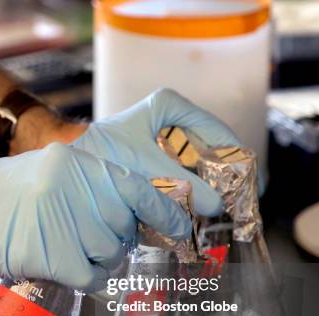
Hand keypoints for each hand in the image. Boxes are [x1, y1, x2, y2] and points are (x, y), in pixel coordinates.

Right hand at [0, 143, 190, 290]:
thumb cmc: (12, 190)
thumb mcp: (58, 171)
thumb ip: (96, 187)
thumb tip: (137, 217)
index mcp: (81, 164)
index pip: (139, 190)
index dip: (165, 212)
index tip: (179, 227)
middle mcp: (75, 188)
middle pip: (124, 228)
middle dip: (116, 239)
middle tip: (93, 238)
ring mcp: (61, 221)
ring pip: (110, 254)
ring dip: (98, 258)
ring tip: (70, 248)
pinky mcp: (49, 254)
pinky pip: (91, 277)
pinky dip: (87, 277)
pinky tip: (67, 266)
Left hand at [71, 88, 243, 216]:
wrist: (71, 161)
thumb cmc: (103, 154)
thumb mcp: (146, 166)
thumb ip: (182, 184)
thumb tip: (216, 206)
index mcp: (170, 106)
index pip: (216, 131)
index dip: (235, 157)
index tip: (248, 181)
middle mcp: (170, 116)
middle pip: (208, 147)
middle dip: (222, 174)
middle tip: (239, 199)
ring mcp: (162, 135)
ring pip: (195, 161)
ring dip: (207, 184)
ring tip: (223, 207)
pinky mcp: (155, 154)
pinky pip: (180, 171)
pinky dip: (189, 188)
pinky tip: (198, 205)